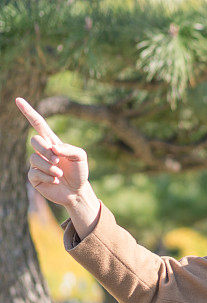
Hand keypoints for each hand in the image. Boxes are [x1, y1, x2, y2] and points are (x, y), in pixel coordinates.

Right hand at [16, 97, 99, 236]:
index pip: (38, 124)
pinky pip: (34, 172)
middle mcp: (42, 151)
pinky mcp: (34, 177)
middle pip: (35, 141)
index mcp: (52, 142)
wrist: (78, 191)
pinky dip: (47, 176)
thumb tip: (53, 149)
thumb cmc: (79, 172)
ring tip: (59, 173)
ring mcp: (36, 164)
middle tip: (57, 160)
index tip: (18, 99)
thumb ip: (69, 149)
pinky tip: (55, 180)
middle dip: (46, 150)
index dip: (28, 112)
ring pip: (35, 159)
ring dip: (49, 167)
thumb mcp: (80, 157)